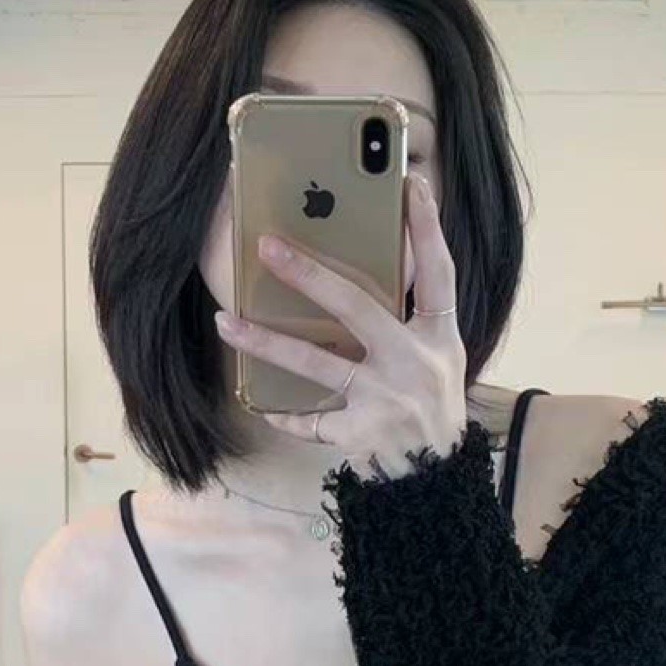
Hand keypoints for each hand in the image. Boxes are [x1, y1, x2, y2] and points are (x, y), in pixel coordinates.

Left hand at [213, 173, 467, 478]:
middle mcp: (414, 363)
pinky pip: (310, 420)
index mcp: (440, 337)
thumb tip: (367, 267)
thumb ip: (409, 319)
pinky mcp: (360, 434)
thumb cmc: (431, 408)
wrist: (438, 482)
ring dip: (265, 341)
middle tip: (267, 247)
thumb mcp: (438, 359)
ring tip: (226, 321)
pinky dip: (285, 414)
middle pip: (357, 307)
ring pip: (316, 361)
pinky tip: (258, 403)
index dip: (429, 228)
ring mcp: (386, 400)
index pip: (438, 273)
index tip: (412, 184)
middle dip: (309, 274)